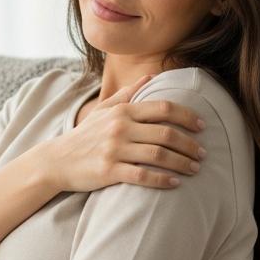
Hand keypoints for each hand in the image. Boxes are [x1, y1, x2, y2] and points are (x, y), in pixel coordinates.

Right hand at [36, 73, 208, 192]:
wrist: (57, 161)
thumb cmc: (85, 136)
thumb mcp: (103, 110)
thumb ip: (128, 93)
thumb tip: (151, 77)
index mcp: (123, 111)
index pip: (163, 108)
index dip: (187, 116)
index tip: (202, 125)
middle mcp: (120, 127)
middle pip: (166, 133)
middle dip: (189, 144)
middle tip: (203, 153)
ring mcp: (114, 149)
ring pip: (158, 155)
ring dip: (181, 162)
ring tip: (194, 169)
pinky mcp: (109, 171)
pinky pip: (142, 176)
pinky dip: (162, 179)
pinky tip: (175, 183)